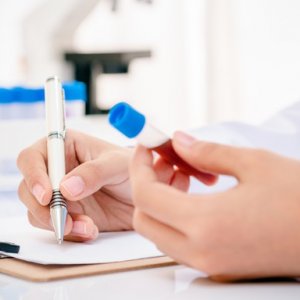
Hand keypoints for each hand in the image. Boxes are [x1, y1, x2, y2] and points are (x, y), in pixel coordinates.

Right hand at [17, 130, 134, 241]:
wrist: (142, 196)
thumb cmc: (132, 169)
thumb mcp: (118, 165)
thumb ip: (94, 172)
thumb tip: (66, 188)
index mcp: (65, 147)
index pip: (32, 157)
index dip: (34, 175)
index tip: (48, 195)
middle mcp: (57, 169)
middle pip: (29, 188)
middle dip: (43, 208)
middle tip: (63, 220)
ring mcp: (60, 193)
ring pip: (38, 210)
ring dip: (57, 223)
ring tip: (86, 227)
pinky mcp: (67, 213)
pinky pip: (54, 226)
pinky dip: (69, 232)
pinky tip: (90, 230)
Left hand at [130, 131, 299, 280]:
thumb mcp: (253, 163)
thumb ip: (206, 151)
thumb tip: (178, 141)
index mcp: (206, 224)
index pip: (145, 196)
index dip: (139, 166)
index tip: (144, 147)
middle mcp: (201, 251)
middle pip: (144, 219)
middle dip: (144, 185)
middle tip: (163, 161)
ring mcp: (209, 264)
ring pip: (158, 232)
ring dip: (158, 202)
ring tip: (181, 175)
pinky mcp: (218, 266)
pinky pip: (178, 242)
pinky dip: (174, 217)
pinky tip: (193, 196)